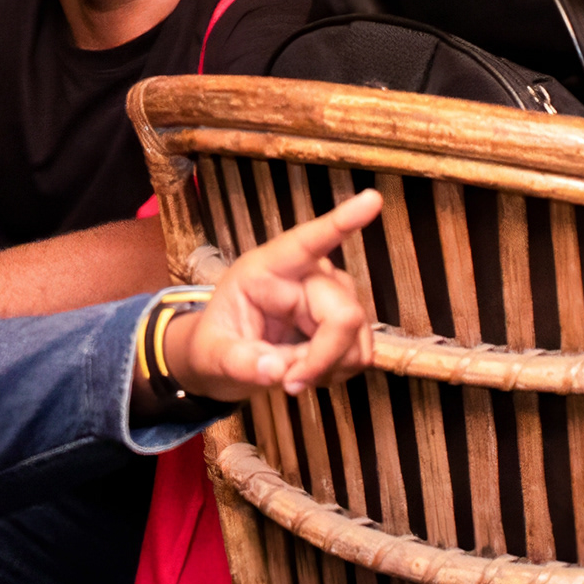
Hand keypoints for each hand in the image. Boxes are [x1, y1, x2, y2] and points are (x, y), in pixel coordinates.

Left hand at [159, 189, 384, 400]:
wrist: (225, 361)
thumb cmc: (216, 345)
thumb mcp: (211, 356)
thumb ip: (240, 363)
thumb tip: (276, 372)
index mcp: (266, 269)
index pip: (306, 241)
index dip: (342, 221)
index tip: (372, 199)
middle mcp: (305, 275)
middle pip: (344, 313)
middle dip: (325, 358)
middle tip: (291, 384)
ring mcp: (330, 297)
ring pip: (358, 337)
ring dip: (330, 368)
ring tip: (292, 376)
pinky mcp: (345, 321)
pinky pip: (360, 351)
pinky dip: (338, 371)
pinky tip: (310, 372)